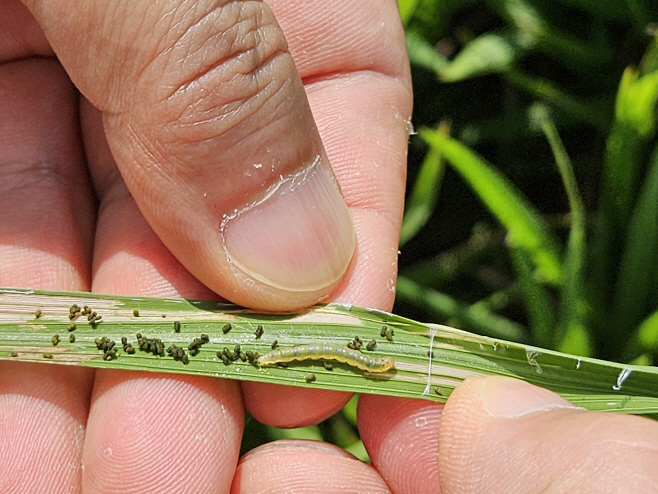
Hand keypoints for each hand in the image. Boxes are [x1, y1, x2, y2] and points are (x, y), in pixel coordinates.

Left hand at [1, 0, 409, 490]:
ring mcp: (76, 82)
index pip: (347, 129)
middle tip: (172, 477)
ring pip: (101, 246)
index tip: (310, 384)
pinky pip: (6, 237)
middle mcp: (185, 51)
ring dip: (89, 374)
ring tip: (69, 489)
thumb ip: (220, 76)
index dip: (343, 265)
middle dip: (194, 355)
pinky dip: (12, 329)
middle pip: (213, 218)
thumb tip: (301, 257)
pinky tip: (16, 434)